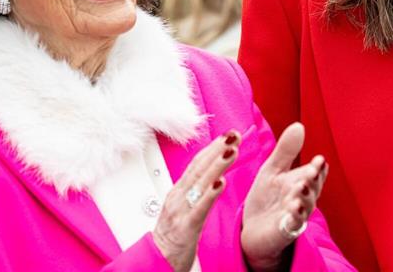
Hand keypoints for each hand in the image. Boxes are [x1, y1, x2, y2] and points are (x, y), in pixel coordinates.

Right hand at [152, 131, 239, 271]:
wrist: (158, 262)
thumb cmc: (173, 236)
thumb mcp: (184, 207)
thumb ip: (195, 190)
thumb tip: (212, 173)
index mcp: (179, 190)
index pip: (197, 163)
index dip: (213, 147)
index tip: (229, 134)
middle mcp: (178, 196)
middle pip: (199, 167)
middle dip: (217, 148)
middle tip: (234, 134)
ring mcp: (180, 210)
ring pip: (200, 182)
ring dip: (217, 164)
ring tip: (231, 150)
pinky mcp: (185, 226)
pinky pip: (199, 208)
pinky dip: (210, 193)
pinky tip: (221, 182)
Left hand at [241, 123, 327, 271]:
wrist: (253, 229)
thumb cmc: (267, 198)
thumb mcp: (273, 170)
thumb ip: (286, 150)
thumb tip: (300, 125)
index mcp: (301, 182)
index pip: (316, 173)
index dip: (319, 168)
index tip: (319, 159)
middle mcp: (303, 199)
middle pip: (313, 189)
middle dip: (313, 180)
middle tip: (312, 171)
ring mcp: (295, 216)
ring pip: (305, 206)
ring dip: (305, 197)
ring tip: (302, 187)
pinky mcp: (285, 231)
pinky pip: (293, 223)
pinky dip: (294, 215)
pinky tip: (293, 207)